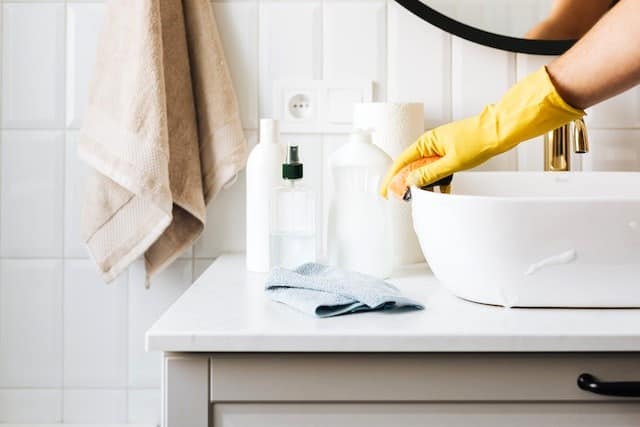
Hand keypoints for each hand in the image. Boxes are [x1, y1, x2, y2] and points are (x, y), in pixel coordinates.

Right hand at [380, 66, 583, 197]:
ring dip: (423, 183)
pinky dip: (438, 180)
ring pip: (425, 169)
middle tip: (399, 198)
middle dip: (405, 183)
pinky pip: (439, 169)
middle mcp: (431, 144)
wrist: (500, 130)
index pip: (402, 162)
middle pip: (411, 166)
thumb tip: (412, 182)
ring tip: (420, 197)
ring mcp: (441, 148)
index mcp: (427, 142)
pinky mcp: (452, 153)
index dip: (392, 178)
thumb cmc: (478, 139)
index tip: (385, 191)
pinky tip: (441, 191)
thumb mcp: (452, 162)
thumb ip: (430, 174)